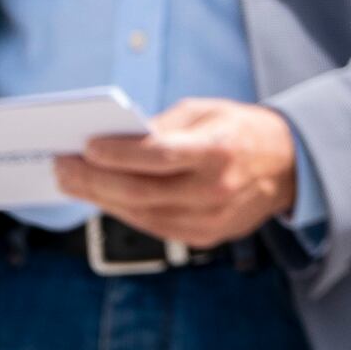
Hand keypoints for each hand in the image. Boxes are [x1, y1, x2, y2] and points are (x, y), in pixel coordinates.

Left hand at [55, 99, 297, 249]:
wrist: (288, 167)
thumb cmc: (240, 130)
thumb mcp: (207, 112)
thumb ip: (163, 127)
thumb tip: (113, 141)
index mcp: (220, 149)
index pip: (159, 156)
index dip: (118, 154)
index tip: (86, 146)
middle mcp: (215, 189)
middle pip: (141, 192)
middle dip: (94, 181)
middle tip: (62, 168)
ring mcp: (211, 219)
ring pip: (141, 215)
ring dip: (100, 199)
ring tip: (73, 182)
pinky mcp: (205, 237)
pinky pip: (153, 227)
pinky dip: (124, 212)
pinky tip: (103, 197)